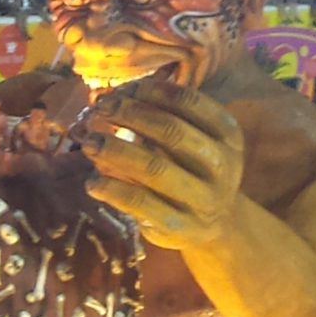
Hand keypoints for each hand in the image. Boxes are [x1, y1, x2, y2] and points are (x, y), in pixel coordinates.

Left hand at [79, 73, 244, 249]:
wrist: (216, 225)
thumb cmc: (192, 170)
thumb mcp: (193, 141)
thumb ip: (160, 119)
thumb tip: (109, 99)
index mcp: (227, 135)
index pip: (189, 102)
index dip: (152, 92)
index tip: (124, 90)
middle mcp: (220, 165)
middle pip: (171, 131)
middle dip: (130, 115)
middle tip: (101, 109)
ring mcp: (203, 198)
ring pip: (154, 168)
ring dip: (115, 151)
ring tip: (88, 143)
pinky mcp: (180, 226)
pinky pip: (140, 203)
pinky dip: (112, 189)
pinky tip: (92, 182)